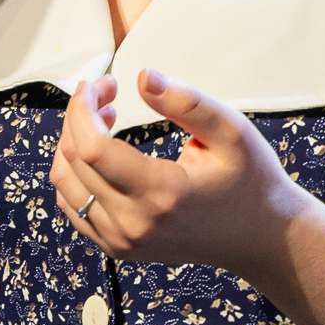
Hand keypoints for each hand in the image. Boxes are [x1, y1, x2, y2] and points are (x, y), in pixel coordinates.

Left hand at [49, 70, 317, 274]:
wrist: (259, 237)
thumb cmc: (250, 179)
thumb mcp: (232, 131)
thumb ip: (187, 102)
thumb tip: (142, 77)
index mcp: (162, 194)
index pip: (93, 149)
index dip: (83, 109)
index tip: (98, 83)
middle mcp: (134, 224)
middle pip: (74, 162)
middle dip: (78, 116)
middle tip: (106, 92)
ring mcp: (122, 241)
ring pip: (65, 184)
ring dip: (72, 142)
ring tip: (104, 117)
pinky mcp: (117, 247)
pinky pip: (73, 205)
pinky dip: (75, 171)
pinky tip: (100, 149)